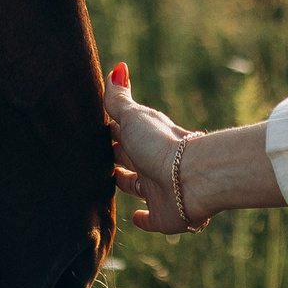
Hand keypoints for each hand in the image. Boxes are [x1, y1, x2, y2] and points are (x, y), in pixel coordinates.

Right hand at [107, 64, 207, 234]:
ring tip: (109, 181)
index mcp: (144, 139)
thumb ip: (118, 99)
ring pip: (137, 186)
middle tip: (97, 157)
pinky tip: (135, 217)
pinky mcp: (162, 216)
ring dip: (125, 183)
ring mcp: (157, 189)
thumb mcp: (133, 117)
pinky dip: (142, 219)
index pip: (123, 133)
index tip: (96, 128)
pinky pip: (151, 218)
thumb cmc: (160, 144)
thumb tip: (118, 68)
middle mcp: (151, 163)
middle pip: (129, 158)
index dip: (111, 131)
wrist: (190, 178)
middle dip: (116, 156)